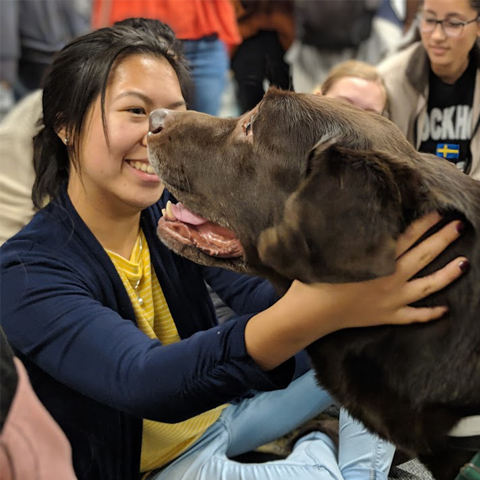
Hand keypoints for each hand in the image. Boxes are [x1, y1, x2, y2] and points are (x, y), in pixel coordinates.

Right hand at [245, 212, 466, 369]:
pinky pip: (414, 316)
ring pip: (427, 286)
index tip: (437, 211)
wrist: (310, 313)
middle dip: (442, 239)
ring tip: (464, 262)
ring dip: (447, 274)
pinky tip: (444, 309)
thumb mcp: (330, 253)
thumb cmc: (316, 281)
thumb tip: (358, 222)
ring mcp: (391, 300)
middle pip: (422, 256)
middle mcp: (389, 279)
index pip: (406, 237)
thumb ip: (349, 240)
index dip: (423, 223)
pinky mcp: (387, 316)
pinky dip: (430, 313)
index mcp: (376, 261)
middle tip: (459, 226)